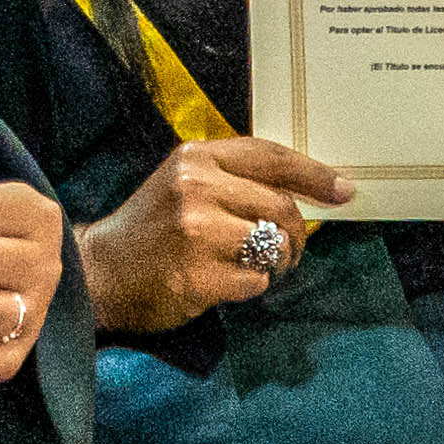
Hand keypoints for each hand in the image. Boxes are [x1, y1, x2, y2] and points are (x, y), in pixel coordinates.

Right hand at [73, 138, 353, 344]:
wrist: (100, 271)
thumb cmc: (153, 228)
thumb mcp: (186, 184)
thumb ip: (236, 180)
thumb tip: (308, 194)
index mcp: (197, 158)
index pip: (271, 157)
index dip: (313, 174)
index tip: (343, 190)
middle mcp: (196, 188)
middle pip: (281, 207)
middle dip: (297, 235)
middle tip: (290, 252)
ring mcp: (195, 232)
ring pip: (273, 246)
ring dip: (274, 263)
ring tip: (250, 266)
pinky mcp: (196, 274)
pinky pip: (255, 281)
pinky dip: (249, 286)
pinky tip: (222, 282)